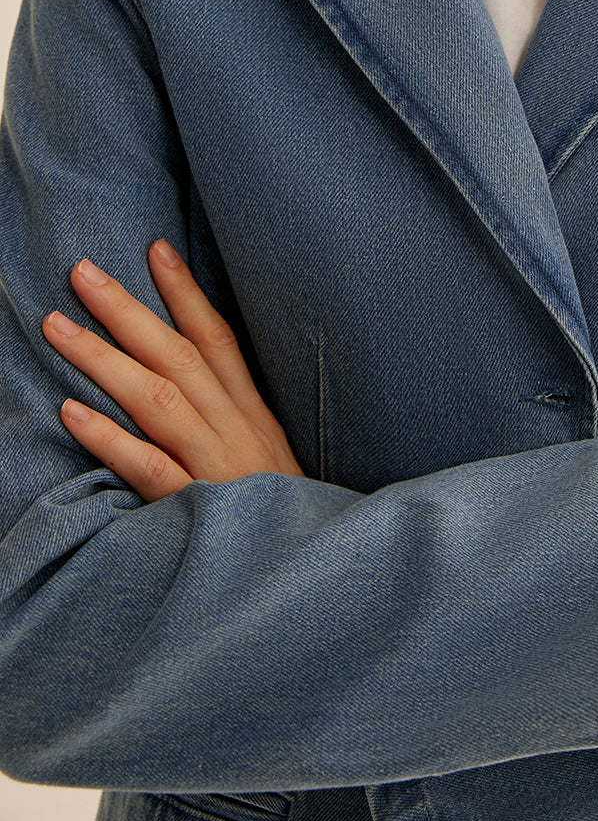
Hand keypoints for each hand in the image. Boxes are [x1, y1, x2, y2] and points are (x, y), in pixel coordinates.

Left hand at [42, 240, 304, 501]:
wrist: (316, 572)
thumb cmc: (282, 514)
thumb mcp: (269, 455)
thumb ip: (232, 417)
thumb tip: (192, 379)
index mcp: (251, 413)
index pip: (217, 339)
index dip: (186, 293)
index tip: (154, 249)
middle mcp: (235, 428)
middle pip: (177, 357)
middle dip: (128, 310)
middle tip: (82, 273)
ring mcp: (216, 465)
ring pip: (158, 400)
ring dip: (105, 359)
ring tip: (58, 327)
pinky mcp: (197, 506)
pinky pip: (149, 467)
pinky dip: (110, 439)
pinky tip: (72, 413)